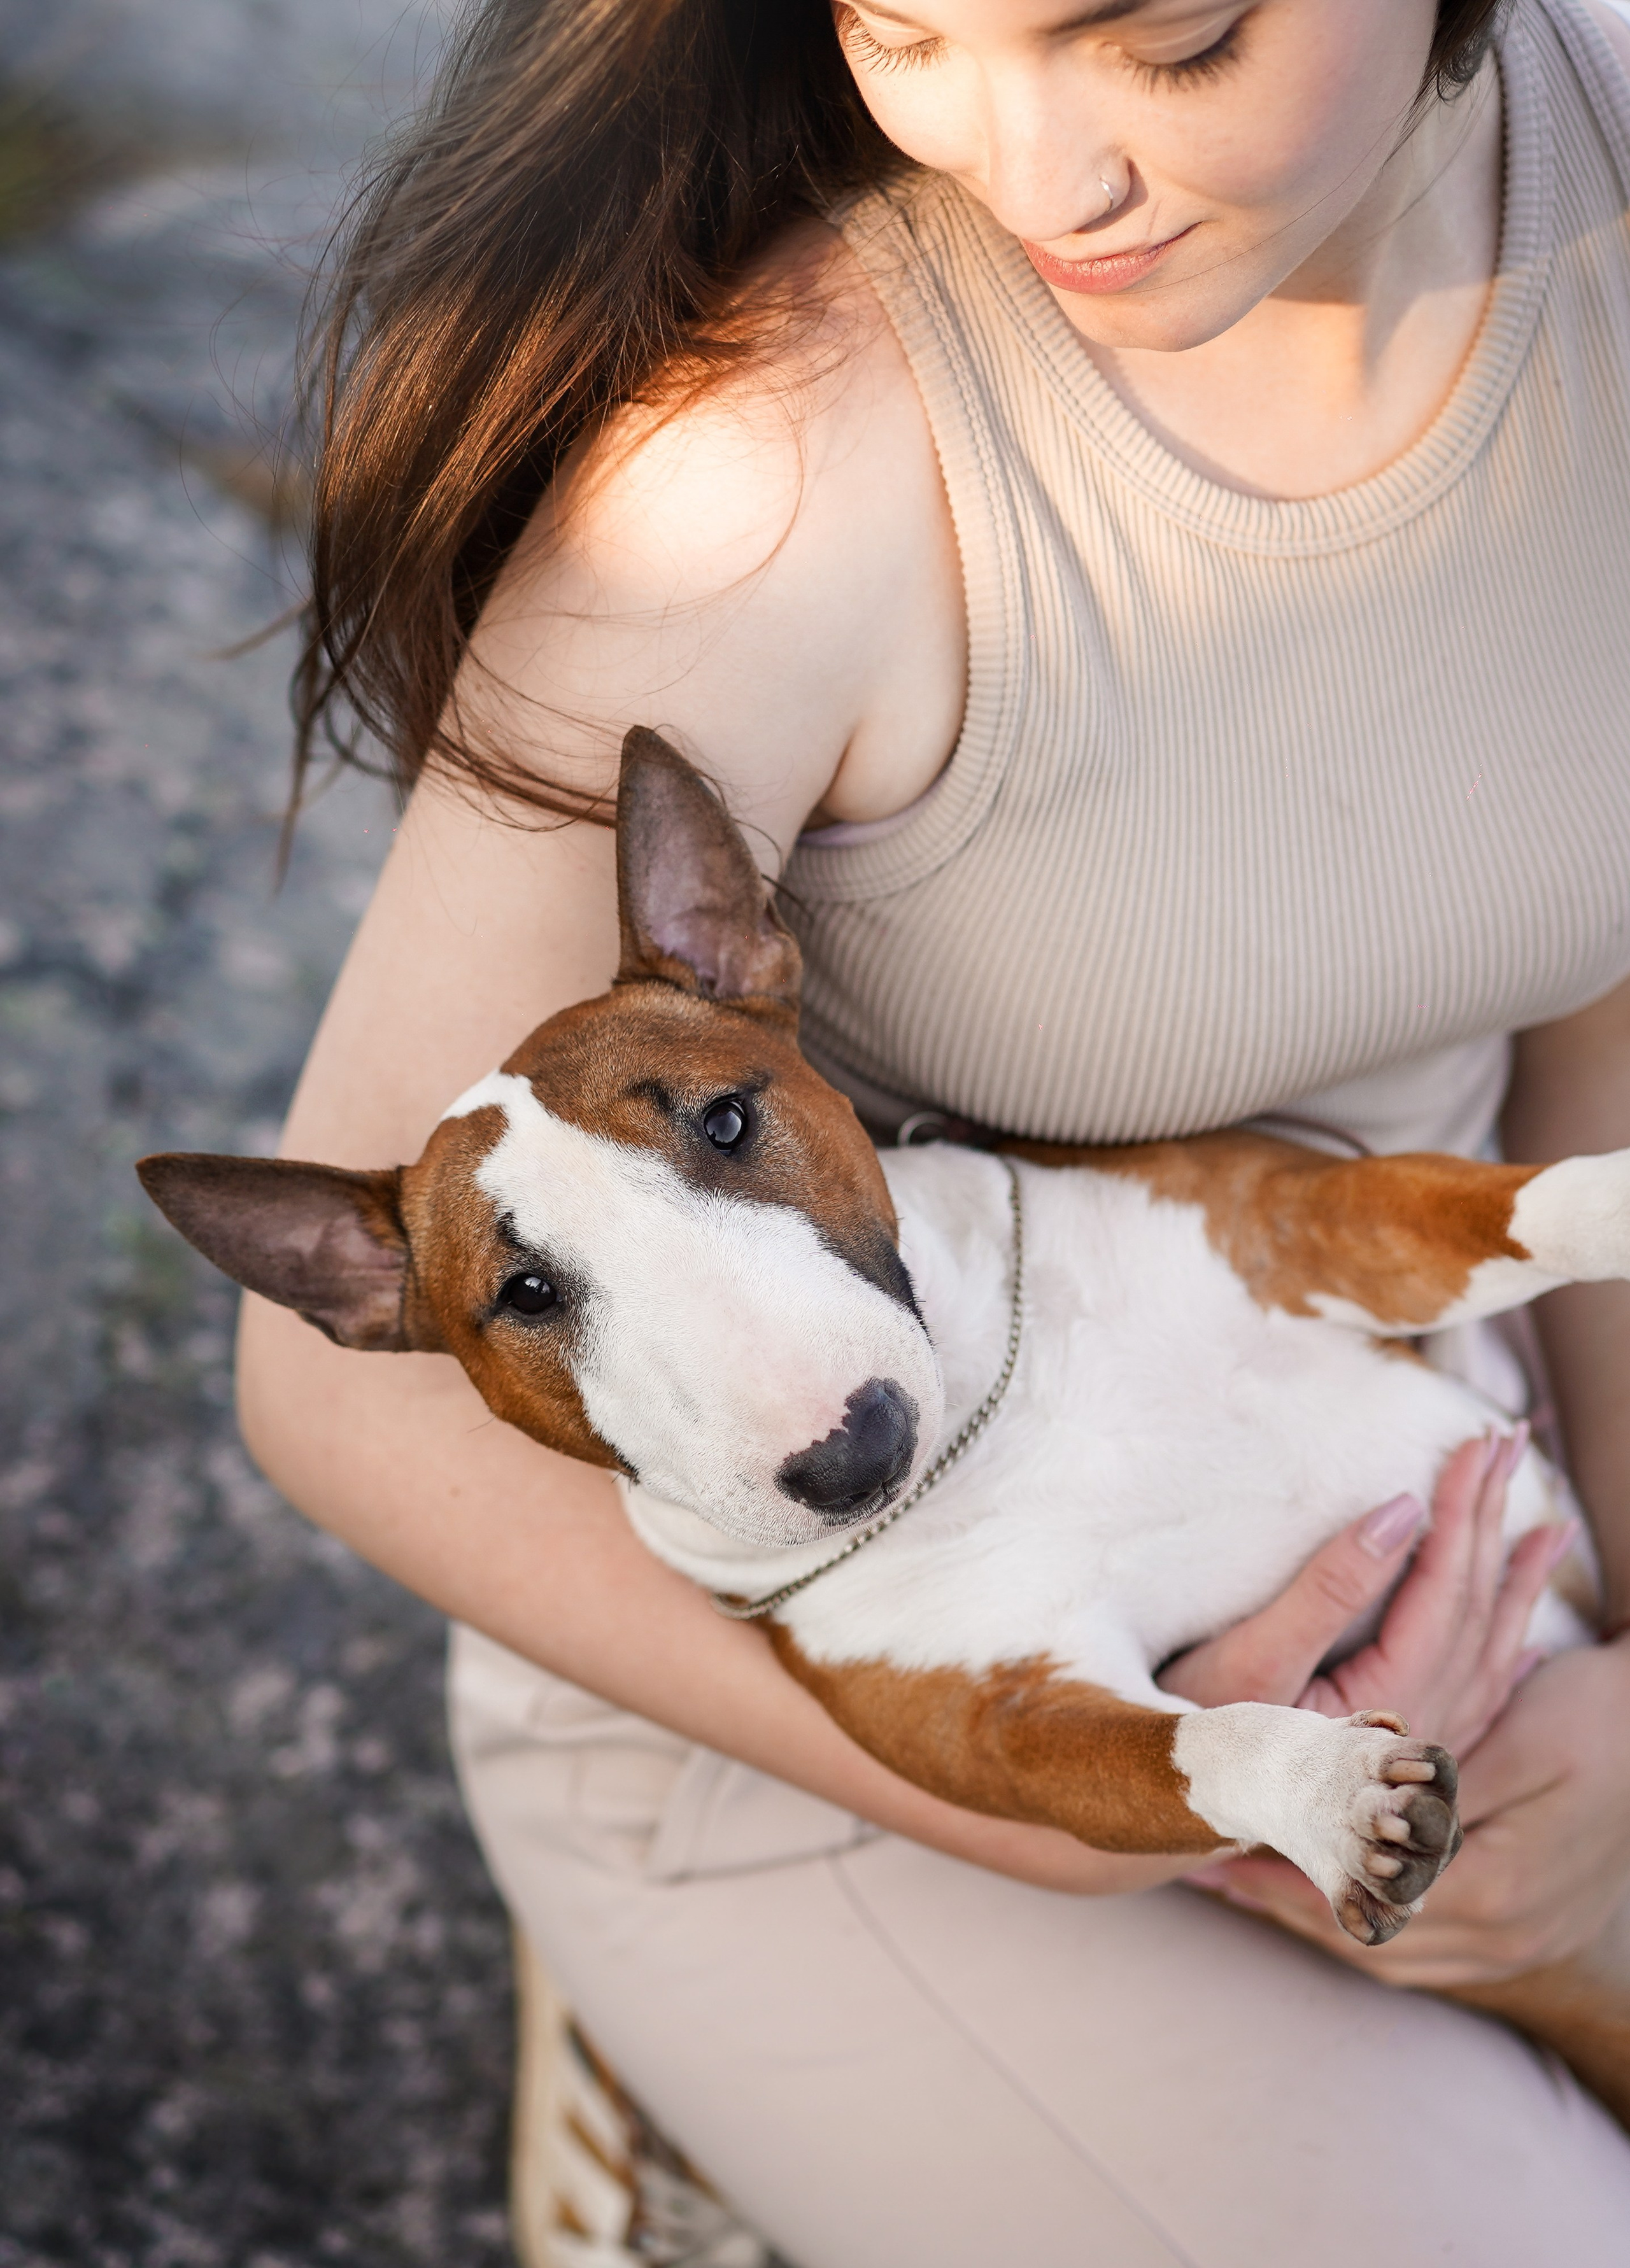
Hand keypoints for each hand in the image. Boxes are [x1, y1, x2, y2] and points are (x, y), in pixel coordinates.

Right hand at [1162, 1426, 1571, 1753]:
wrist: (1181, 1809)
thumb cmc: (1201, 1732)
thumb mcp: (1255, 1654)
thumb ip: (1332, 1587)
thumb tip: (1400, 1513)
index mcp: (1393, 1695)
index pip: (1445, 1584)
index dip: (1461, 1508)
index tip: (1474, 1444)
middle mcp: (1423, 1723)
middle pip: (1477, 1607)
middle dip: (1493, 1520)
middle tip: (1510, 1444)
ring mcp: (1420, 1743)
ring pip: (1490, 1650)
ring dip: (1517, 1582)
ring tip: (1550, 1529)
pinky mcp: (1402, 1755)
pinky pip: (1479, 1699)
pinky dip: (1508, 1659)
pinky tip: (1526, 1644)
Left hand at [1188, 1639, 1629, 1986]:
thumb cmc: (1591, 1717)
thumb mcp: (1512, 1740)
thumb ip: (1432, 1795)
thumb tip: (1348, 1826)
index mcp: (1495, 1894)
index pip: (1362, 1910)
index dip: (1282, 1886)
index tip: (1220, 1857)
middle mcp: (1510, 1937)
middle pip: (1372, 1944)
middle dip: (1289, 1911)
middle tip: (1219, 1876)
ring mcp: (1526, 1943)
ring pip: (1400, 1953)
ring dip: (1328, 1921)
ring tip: (1258, 1885)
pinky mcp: (1532, 1929)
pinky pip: (1434, 1947)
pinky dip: (1378, 1922)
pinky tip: (1338, 1891)